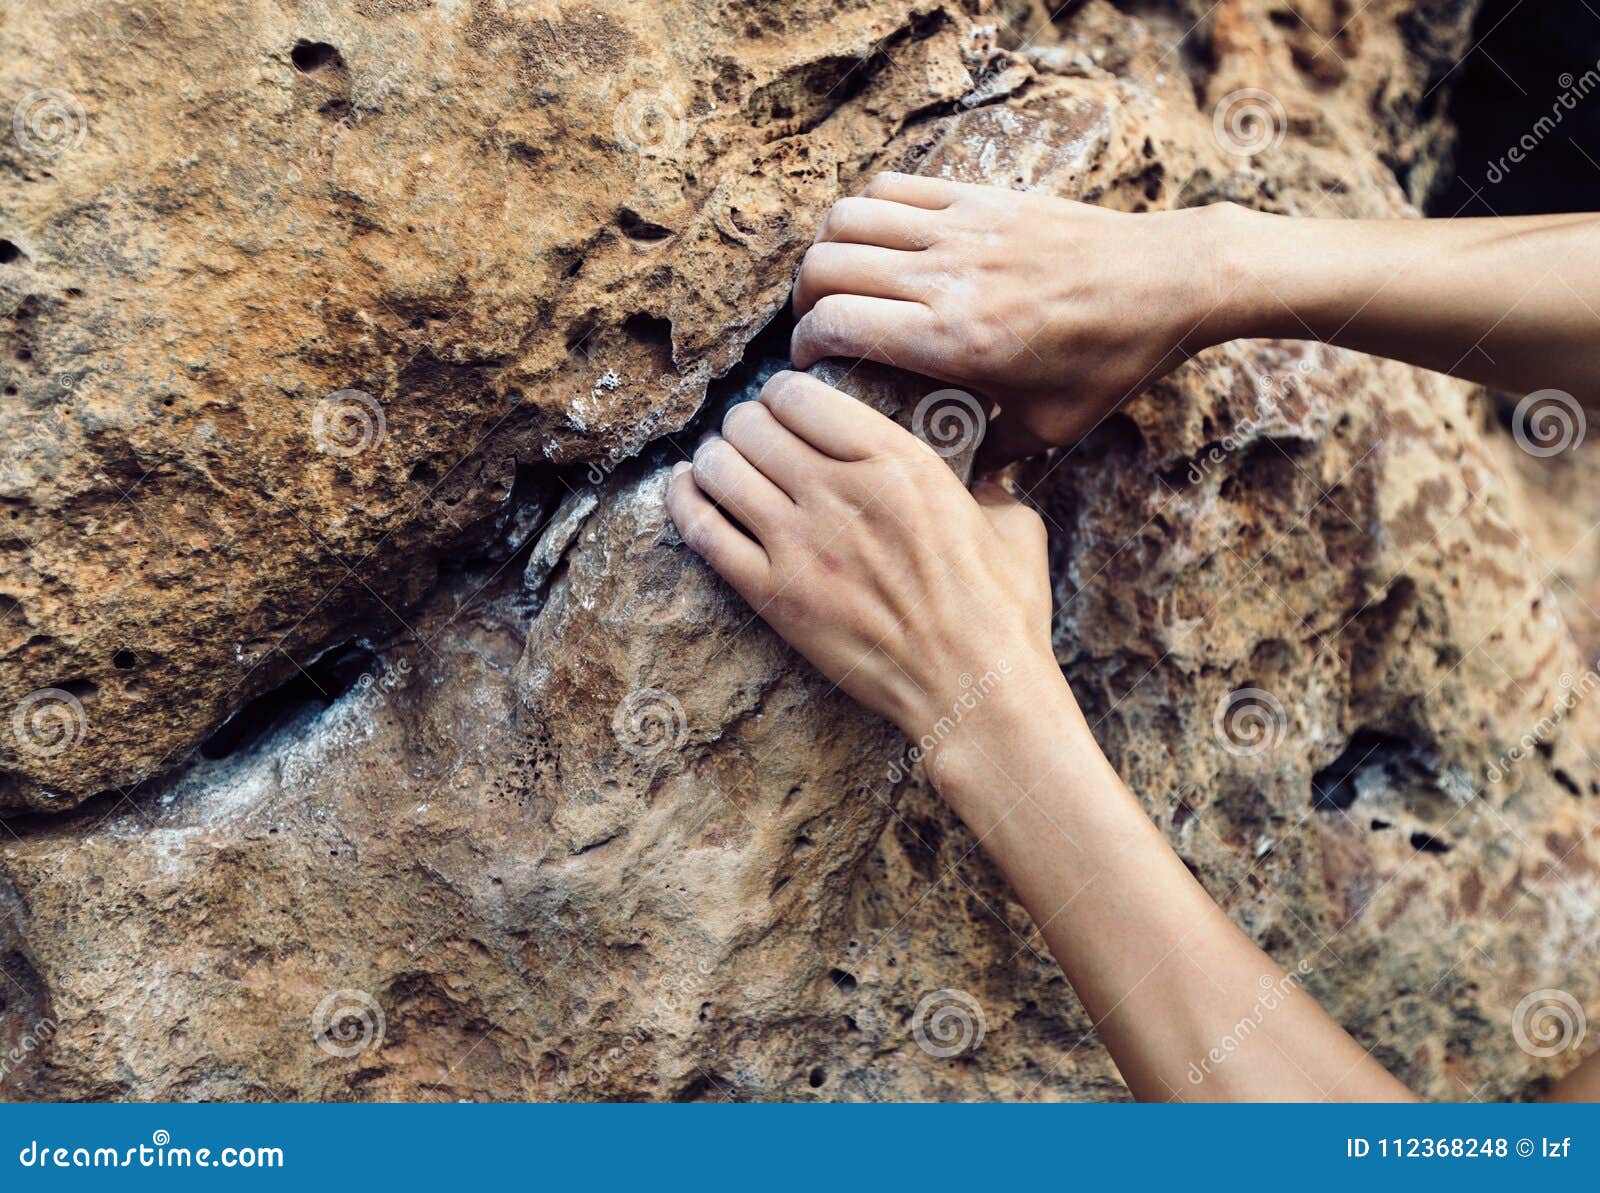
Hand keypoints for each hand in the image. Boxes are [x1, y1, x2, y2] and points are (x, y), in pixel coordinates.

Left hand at [664, 370, 1058, 745]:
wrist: (975, 689)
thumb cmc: (1001, 609)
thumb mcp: (1012, 523)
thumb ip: (986, 483)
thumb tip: (988, 468)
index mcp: (897, 461)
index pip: (801, 394)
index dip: (783, 394)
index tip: (785, 406)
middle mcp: (841, 492)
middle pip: (751, 425)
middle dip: (746, 424)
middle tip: (752, 436)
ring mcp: (800, 546)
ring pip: (720, 468)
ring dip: (715, 458)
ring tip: (721, 462)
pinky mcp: (773, 596)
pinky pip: (703, 531)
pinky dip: (685, 502)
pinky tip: (685, 488)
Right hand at [791, 174, 1239, 467]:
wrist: (1171, 280)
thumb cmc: (1113, 359)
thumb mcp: (1053, 429)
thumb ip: (992, 454)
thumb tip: (954, 482)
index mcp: (955, 340)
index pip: (835, 323)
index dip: (804, 346)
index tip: (809, 366)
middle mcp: (946, 278)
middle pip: (825, 267)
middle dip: (804, 301)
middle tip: (818, 327)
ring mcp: (962, 230)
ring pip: (848, 219)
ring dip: (828, 251)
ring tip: (840, 283)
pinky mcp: (981, 198)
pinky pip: (894, 186)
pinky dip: (867, 209)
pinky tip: (880, 241)